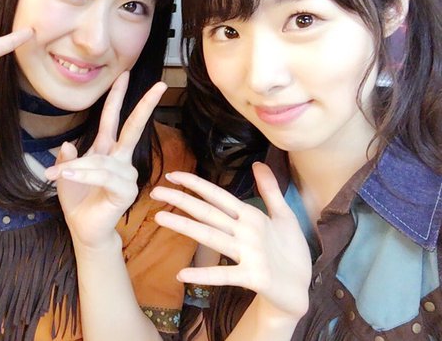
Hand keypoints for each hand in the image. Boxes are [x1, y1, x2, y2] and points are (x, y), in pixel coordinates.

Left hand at [44, 72, 166, 250]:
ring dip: (78, 168)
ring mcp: (126, 175)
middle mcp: (121, 160)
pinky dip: (84, 175)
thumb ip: (66, 158)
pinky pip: (103, 176)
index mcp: (107, 151)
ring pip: (101, 161)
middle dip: (144, 105)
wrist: (83, 229)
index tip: (125, 74)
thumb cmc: (77, 201)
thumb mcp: (65, 175)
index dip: (118, 97)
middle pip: (133, 128)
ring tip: (58, 175)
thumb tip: (69, 143)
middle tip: (160, 85)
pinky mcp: (126, 191)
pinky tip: (68, 176)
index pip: (114, 119)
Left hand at [151, 163, 310, 319]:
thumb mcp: (284, 216)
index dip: (196, 184)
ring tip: (159, 219)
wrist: (300, 292)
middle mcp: (248, 231)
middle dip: (182, 200)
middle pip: (209, 213)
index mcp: (252, 216)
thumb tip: (258, 164)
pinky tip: (181, 274)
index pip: (219, 195)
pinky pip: (224, 275)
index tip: (172, 175)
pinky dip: (204, 276)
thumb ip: (270, 190)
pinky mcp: (254, 277)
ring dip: (185, 227)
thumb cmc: (290, 252)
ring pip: (211, 237)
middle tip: (155, 191)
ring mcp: (251, 254)